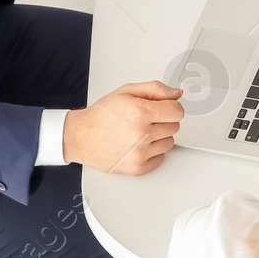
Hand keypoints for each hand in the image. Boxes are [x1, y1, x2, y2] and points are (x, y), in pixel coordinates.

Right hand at [62, 81, 184, 174]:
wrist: (81, 136)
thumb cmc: (102, 115)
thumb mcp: (127, 92)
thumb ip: (155, 89)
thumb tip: (176, 94)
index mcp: (141, 113)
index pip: (177, 111)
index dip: (171, 107)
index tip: (164, 108)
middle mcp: (142, 134)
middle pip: (174, 126)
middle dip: (164, 120)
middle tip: (147, 119)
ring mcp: (141, 153)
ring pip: (169, 142)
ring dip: (159, 136)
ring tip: (141, 131)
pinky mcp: (138, 167)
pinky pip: (161, 158)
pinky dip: (153, 151)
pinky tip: (139, 144)